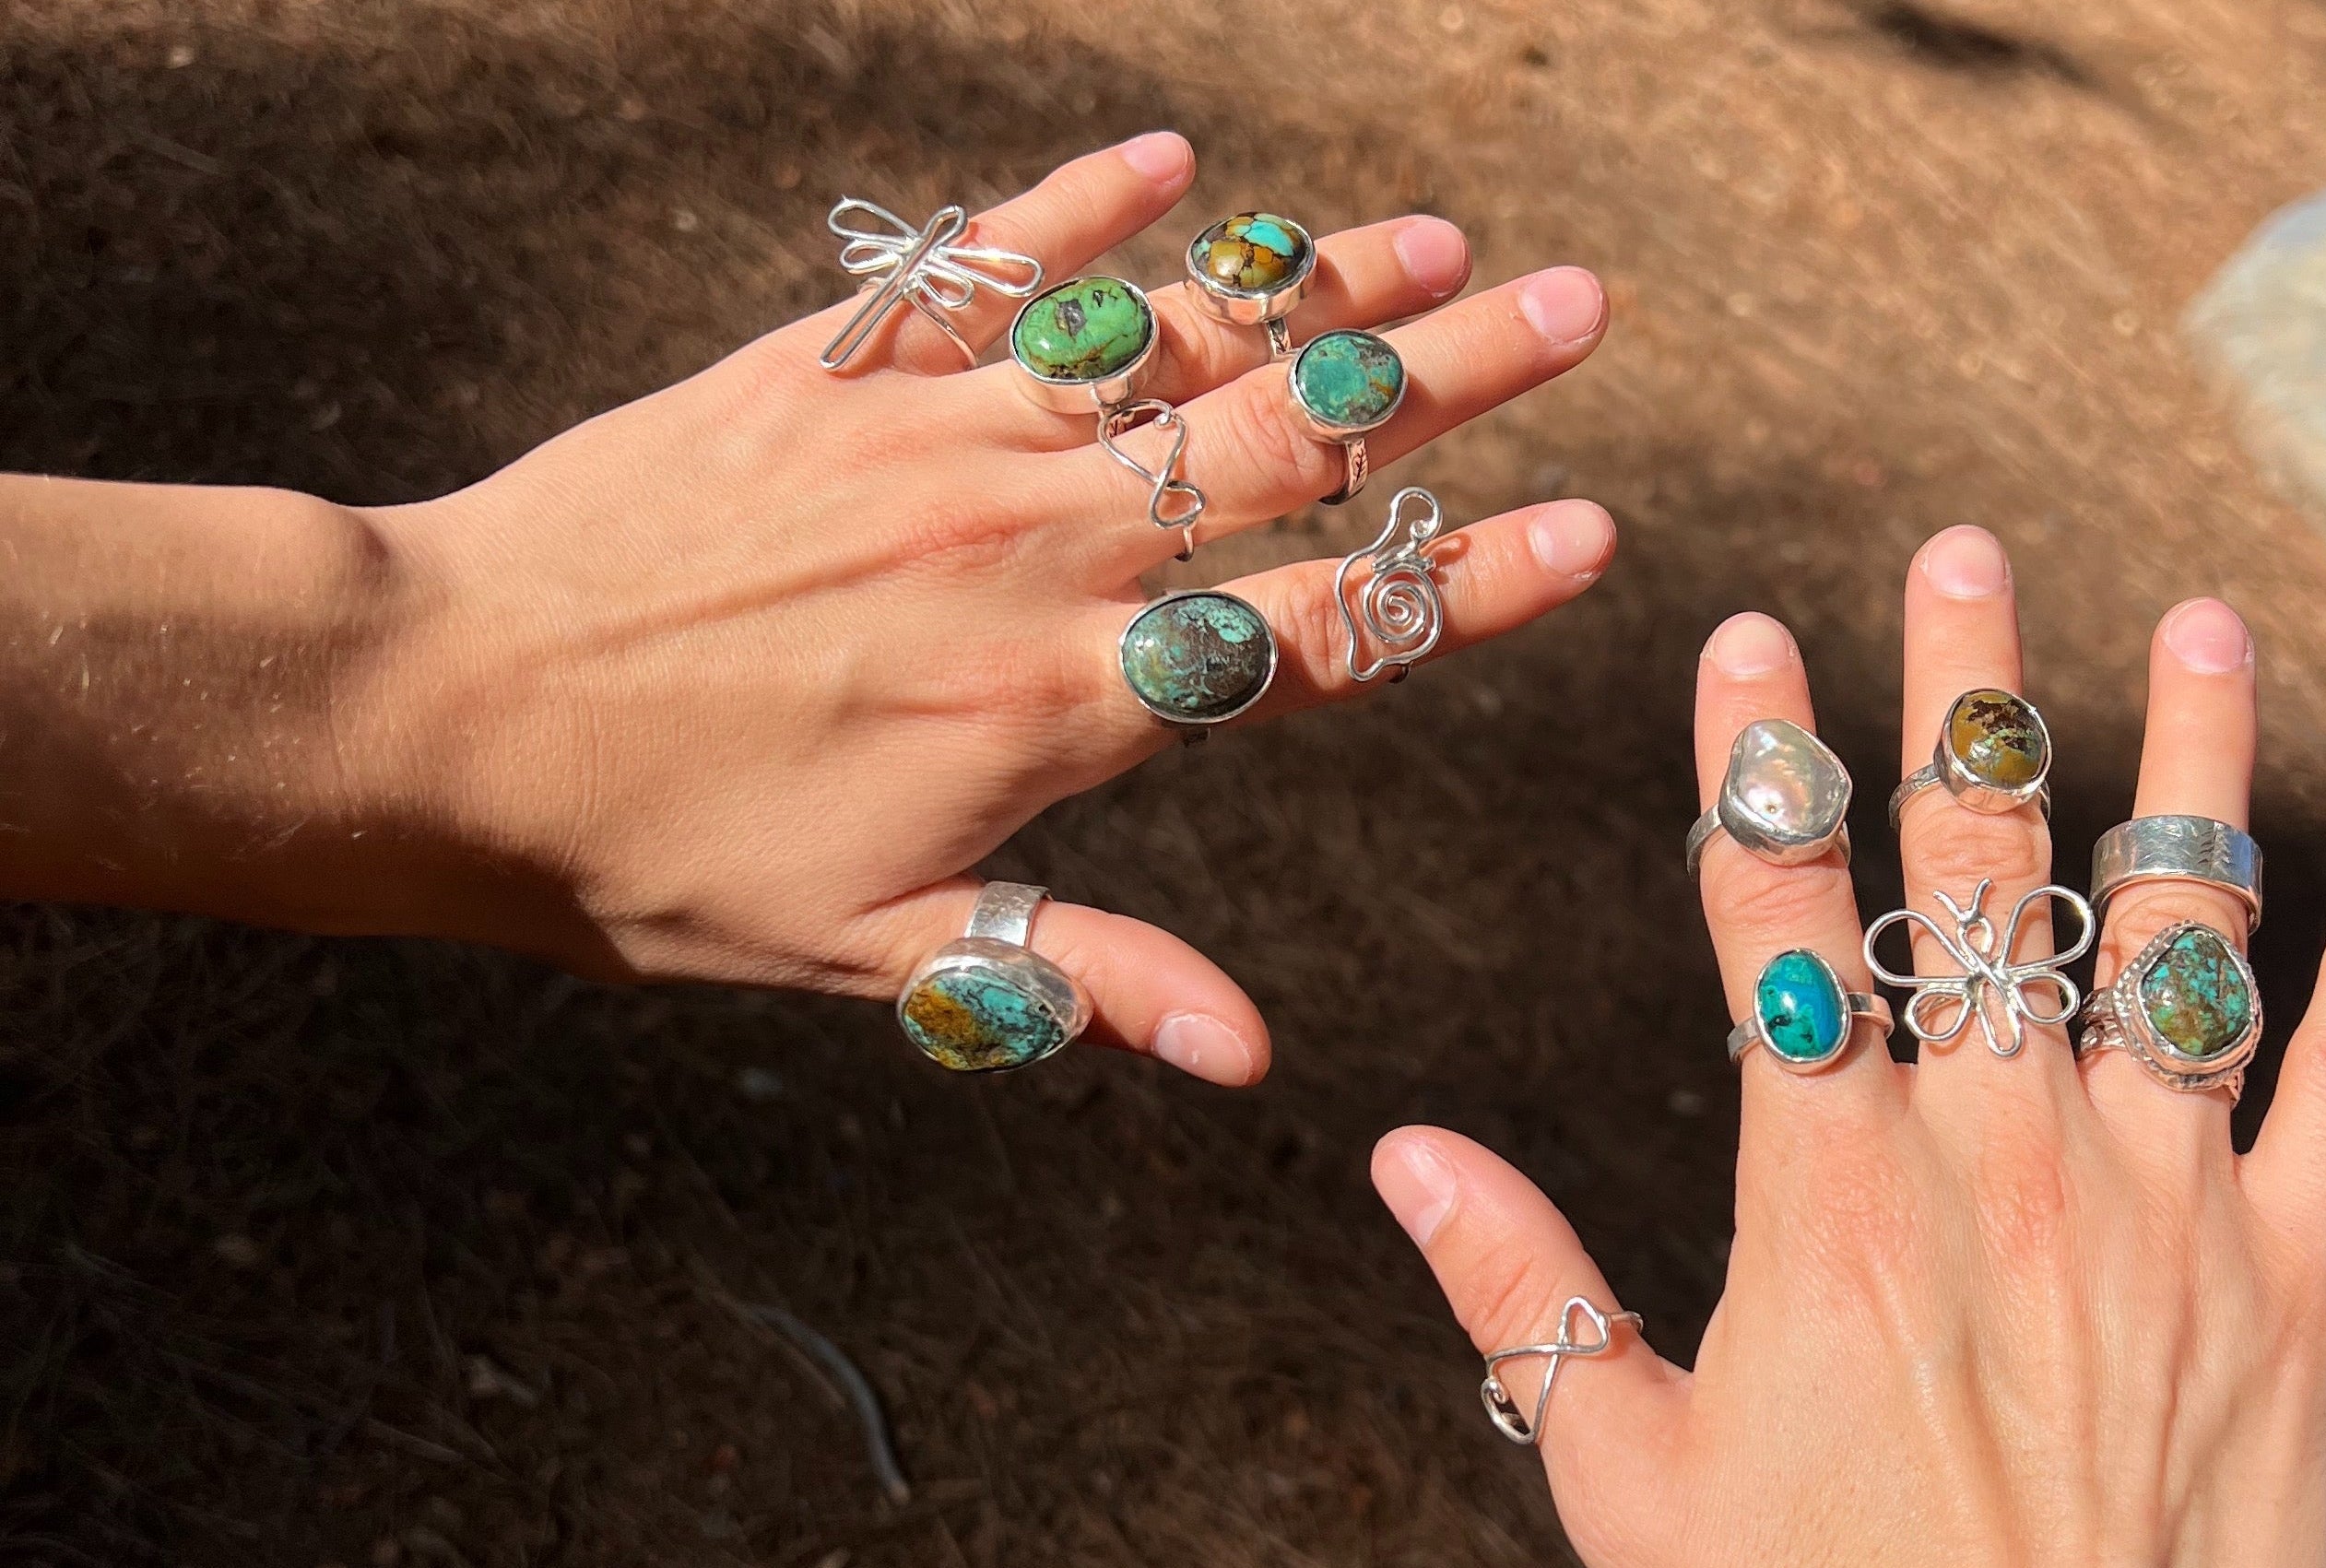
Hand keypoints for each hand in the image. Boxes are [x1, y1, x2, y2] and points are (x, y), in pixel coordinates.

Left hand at [8, 133, 1615, 1085]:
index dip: (1469, 585)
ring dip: (1312, 285)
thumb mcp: (878, 952)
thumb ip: (1077, 972)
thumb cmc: (656, 857)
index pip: (1316, 633)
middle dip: (1449, 377)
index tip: (1595, 528)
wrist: (437, 714)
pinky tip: (1176, 163)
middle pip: (1282, 449)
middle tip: (1584, 309)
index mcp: (1056, 706)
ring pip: (1167, 345)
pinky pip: (988, 267)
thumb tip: (1252, 1054)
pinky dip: (1083, 210)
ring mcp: (934, 439)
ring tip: (1437, 236)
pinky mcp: (832, 364)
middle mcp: (1026, 552)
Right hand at [1371, 526, 2325, 1562]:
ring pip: (2182, 933)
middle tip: (1961, 554)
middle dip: (1967, 700)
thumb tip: (1403, 1155)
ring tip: (2200, 624)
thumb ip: (1524, 1296)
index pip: (1778, 918)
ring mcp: (2167, 1208)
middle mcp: (2006, 1160)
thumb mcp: (1633, 1484)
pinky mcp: (2296, 1282)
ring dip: (2195, 767)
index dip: (1757, 759)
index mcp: (1831, 1199)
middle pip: (1981, 874)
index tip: (1747, 633)